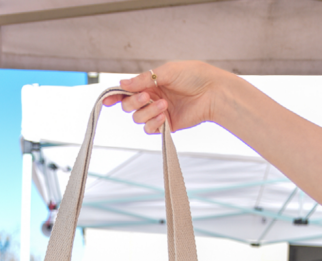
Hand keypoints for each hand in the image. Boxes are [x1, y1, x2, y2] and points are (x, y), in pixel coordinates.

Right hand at [102, 61, 234, 134]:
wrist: (213, 92)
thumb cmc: (194, 76)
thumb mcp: (166, 72)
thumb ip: (143, 80)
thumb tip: (121, 84)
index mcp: (150, 83)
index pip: (127, 91)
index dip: (114, 96)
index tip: (107, 101)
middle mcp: (151, 98)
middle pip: (128, 106)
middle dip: (134, 102)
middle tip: (147, 96)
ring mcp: (158, 112)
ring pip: (137, 118)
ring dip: (147, 112)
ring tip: (163, 105)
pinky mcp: (166, 124)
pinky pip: (149, 128)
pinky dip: (153, 122)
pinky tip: (164, 115)